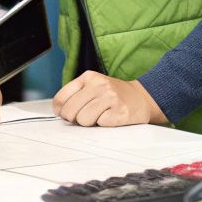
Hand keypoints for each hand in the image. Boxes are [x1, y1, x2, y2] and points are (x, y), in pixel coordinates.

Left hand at [52, 71, 167, 127]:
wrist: (141, 98)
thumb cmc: (113, 95)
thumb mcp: (94, 86)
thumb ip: (76, 95)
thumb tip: (60, 113)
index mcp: (89, 77)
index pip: (61, 98)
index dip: (60, 111)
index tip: (66, 114)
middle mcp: (99, 85)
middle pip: (70, 111)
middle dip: (75, 119)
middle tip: (85, 117)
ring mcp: (110, 97)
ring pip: (83, 120)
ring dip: (90, 123)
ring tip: (100, 116)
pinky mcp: (120, 112)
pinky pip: (100, 124)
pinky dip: (103, 124)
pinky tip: (111, 117)